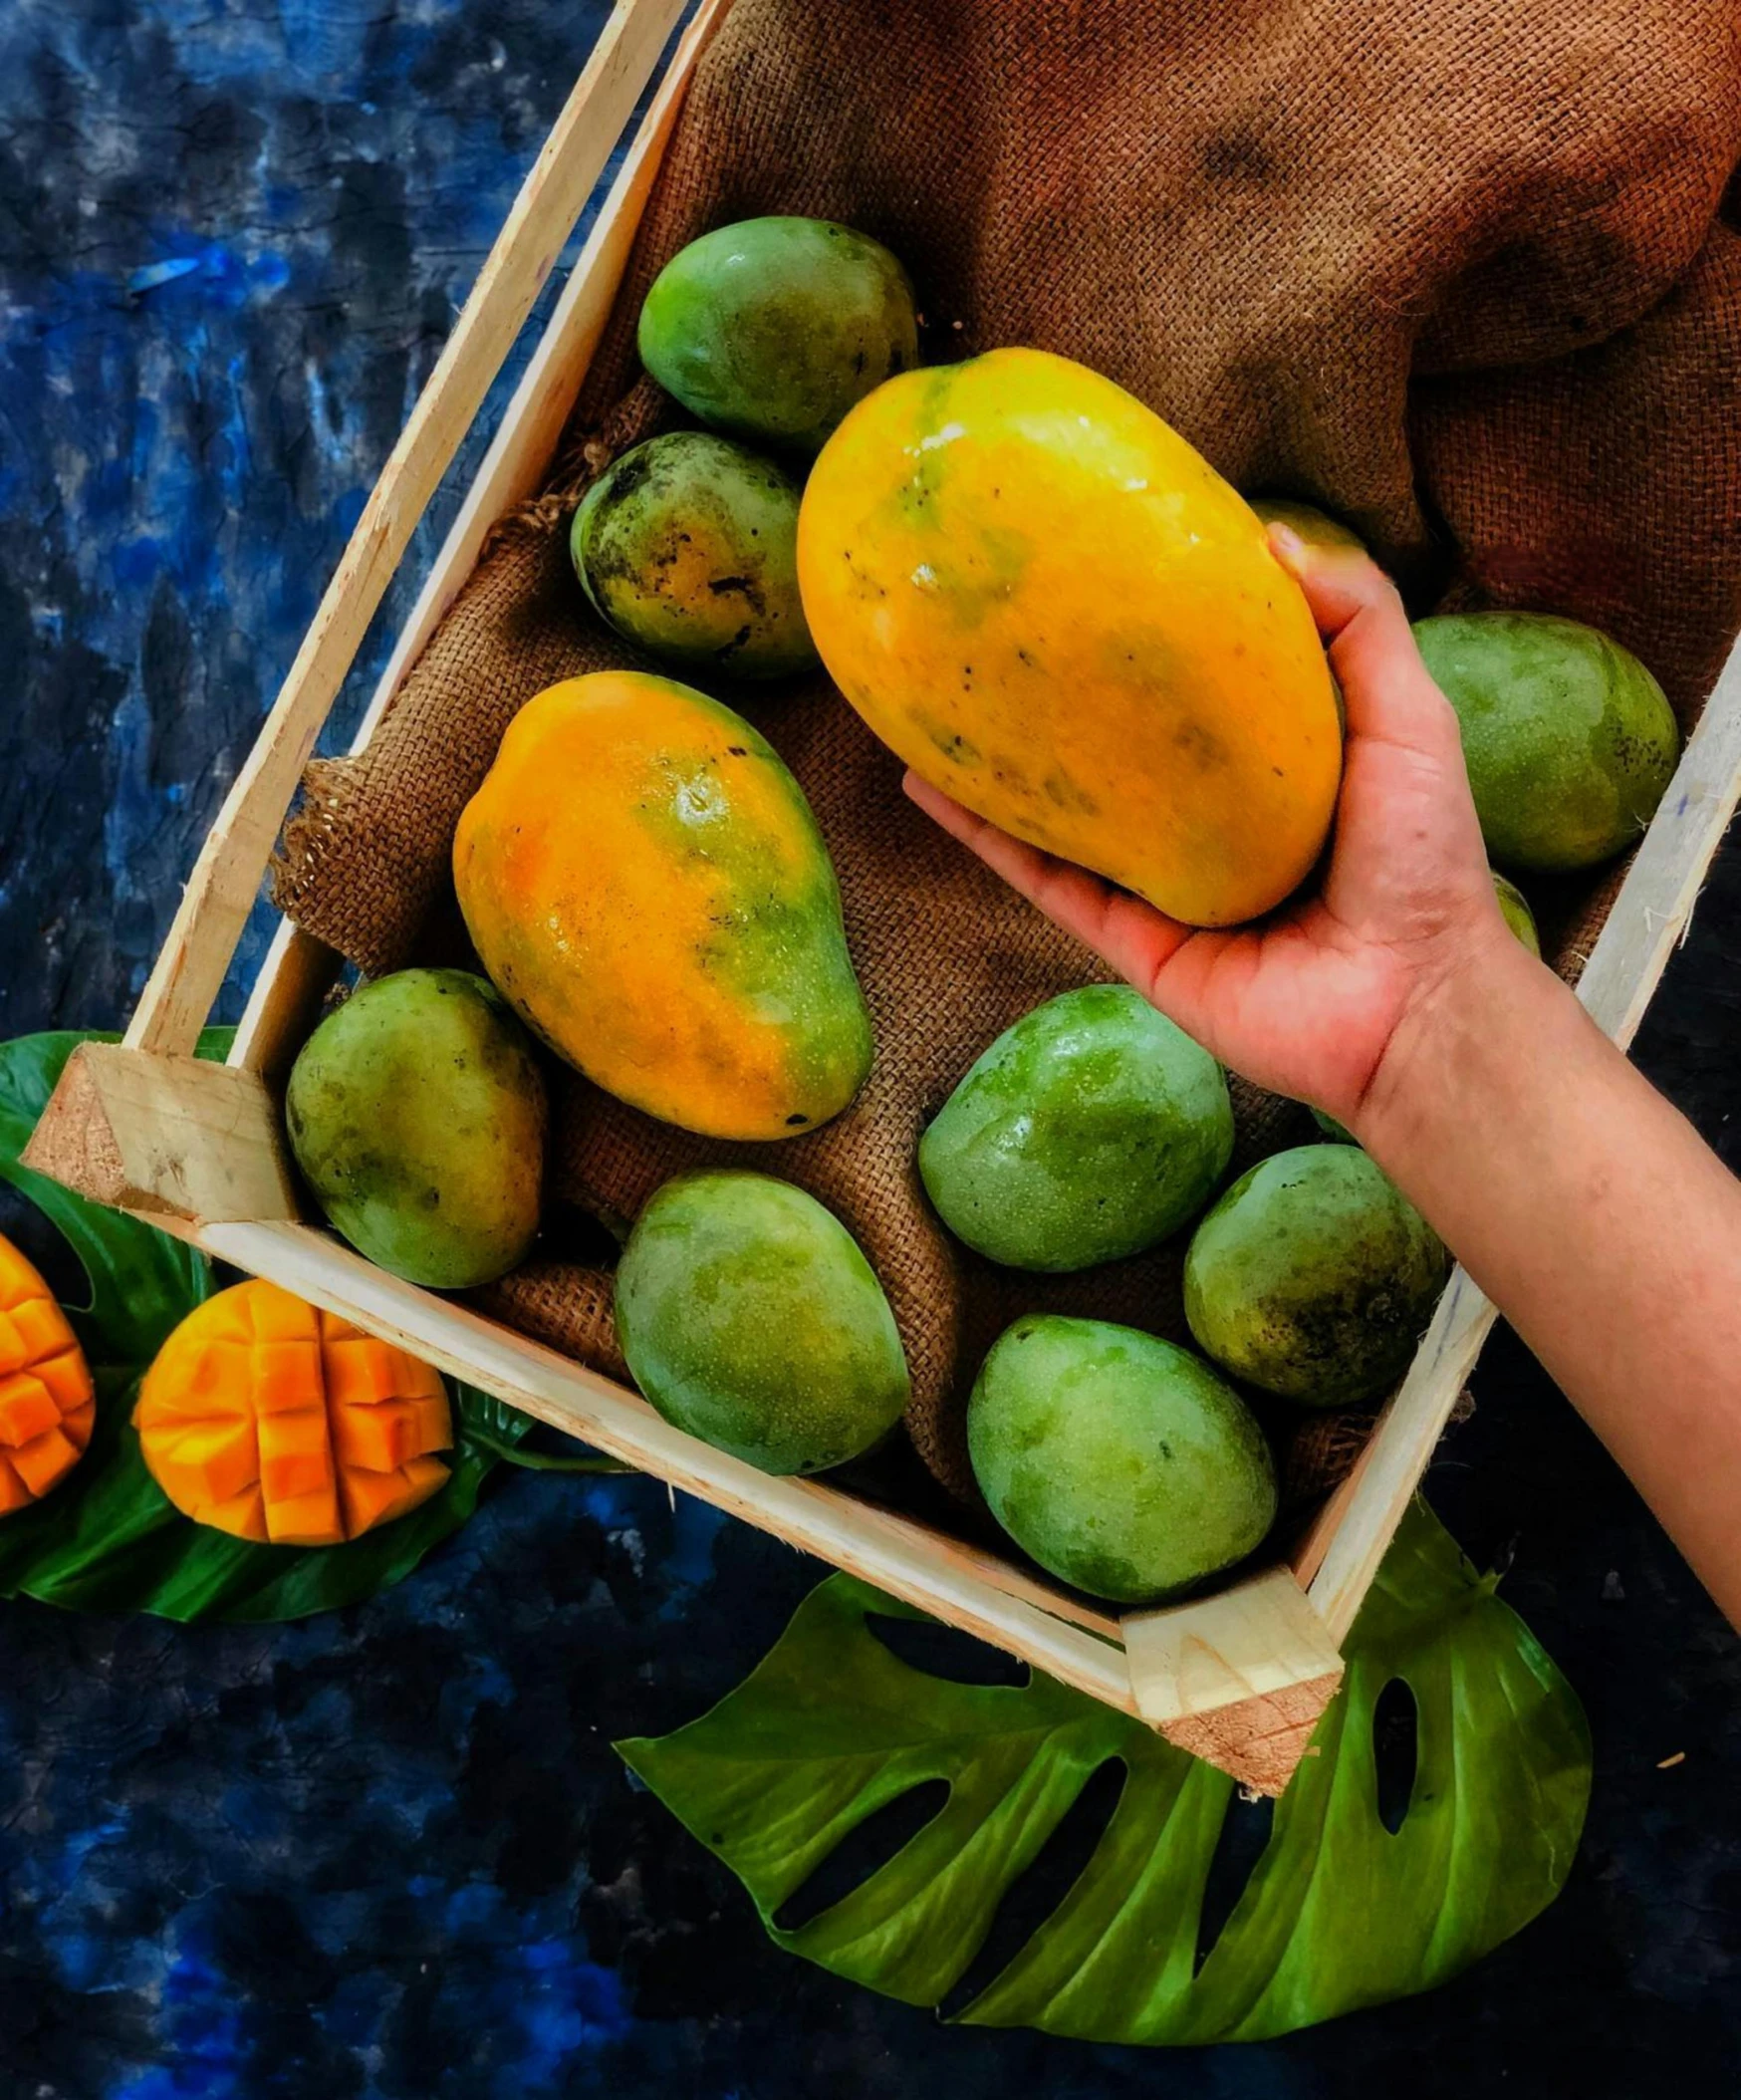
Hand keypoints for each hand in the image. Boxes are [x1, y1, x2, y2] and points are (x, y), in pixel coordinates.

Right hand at [904, 525, 1516, 1131]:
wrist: (1411, 1001)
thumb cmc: (1422, 858)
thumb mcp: (1406, 714)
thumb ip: (1359, 622)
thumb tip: (1272, 534)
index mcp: (1271, 767)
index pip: (1198, 683)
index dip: (1152, 625)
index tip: (1097, 560)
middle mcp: (1206, 822)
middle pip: (1116, 745)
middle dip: (1056, 690)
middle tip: (993, 618)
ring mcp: (1160, 883)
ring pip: (1061, 812)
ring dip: (995, 760)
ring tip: (931, 696)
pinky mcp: (1128, 941)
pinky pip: (1044, 881)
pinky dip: (984, 836)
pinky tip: (927, 785)